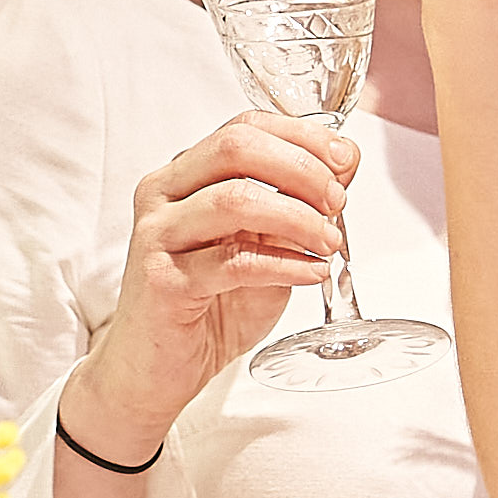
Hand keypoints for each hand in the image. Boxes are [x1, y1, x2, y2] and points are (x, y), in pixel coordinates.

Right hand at [59, 113, 358, 454]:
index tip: (346, 160)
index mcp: (184, 174)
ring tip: (329, 241)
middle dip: (302, 168)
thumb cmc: (206, 306)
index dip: (303, 136)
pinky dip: (284, 264)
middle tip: (338, 199)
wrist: (152, 370)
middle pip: (236, 148)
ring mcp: (157, 235)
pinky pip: (233, 261)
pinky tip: (310, 272)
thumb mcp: (261, 245)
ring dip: (297, 216)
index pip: (245, 127)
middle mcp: (163, 194)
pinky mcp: (162, 281)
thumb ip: (294, 206)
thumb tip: (344, 164)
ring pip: (234, 199)